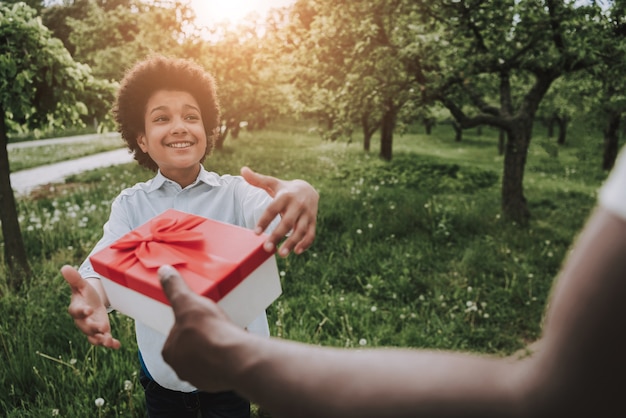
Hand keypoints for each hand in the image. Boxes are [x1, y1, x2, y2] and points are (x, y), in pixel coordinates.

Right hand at [61, 265, 119, 348]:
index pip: (76, 311)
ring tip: (109, 341)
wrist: (90, 302)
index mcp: (76, 309)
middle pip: (86, 326)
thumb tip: (64, 267)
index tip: (89, 309)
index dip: (82, 311)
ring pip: (94, 337)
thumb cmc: (84, 293)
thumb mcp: (81, 285)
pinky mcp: (100, 332)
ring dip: (102, 339)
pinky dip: (110, 343)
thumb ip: (74, 278)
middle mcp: (82, 321)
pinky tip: (117, 345)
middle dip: (94, 328)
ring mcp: (91, 328)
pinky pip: (103, 340)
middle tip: (104, 327)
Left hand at [159, 265, 243, 391]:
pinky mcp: (217, 383)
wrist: (236, 358)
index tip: (199, 317)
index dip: (187, 324)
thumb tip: (163, 271)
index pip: (174, 334)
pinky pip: (218, 368)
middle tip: (214, 324)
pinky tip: (232, 349)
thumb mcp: (188, 302)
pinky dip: (224, 359)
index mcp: (169, 351)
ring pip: (204, 359)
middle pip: (189, 348)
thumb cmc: (208, 331)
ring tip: (225, 335)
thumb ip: (175, 288)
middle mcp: (180, 369)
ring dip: (212, 349)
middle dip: (200, 338)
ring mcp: (199, 378)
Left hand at [241, 166, 318, 256]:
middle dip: (277, 235)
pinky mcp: (313, 221)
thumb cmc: (285, 189)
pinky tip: (296, 252)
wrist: (309, 189)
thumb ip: (257, 179)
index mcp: (285, 195)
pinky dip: (305, 244)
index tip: (255, 233)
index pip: (273, 209)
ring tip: (281, 254)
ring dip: (292, 242)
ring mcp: (307, 214)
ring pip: (300, 230)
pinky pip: (311, 234)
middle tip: (266, 248)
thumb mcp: (273, 183)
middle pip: (287, 222)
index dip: (264, 221)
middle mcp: (297, 205)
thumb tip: (242, 170)